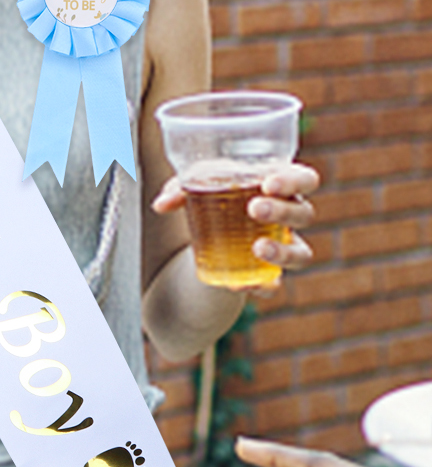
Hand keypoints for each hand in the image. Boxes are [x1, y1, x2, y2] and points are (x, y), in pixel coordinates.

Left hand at [153, 161, 318, 288]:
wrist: (206, 232)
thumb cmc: (212, 196)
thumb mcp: (196, 187)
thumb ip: (179, 190)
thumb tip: (161, 205)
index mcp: (278, 188)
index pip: (304, 180)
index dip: (294, 180)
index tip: (269, 183)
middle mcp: (289, 217)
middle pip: (304, 214)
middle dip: (282, 211)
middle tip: (254, 208)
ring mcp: (283, 246)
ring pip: (302, 253)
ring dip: (283, 251)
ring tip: (258, 248)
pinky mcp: (269, 273)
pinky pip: (275, 284)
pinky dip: (264, 286)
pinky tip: (245, 285)